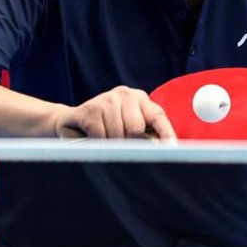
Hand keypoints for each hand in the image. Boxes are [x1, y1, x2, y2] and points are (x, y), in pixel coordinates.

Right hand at [56, 86, 176, 140]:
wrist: (74, 121)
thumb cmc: (109, 128)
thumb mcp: (129, 128)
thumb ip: (146, 136)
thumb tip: (163, 151)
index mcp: (140, 99)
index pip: (158, 116)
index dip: (166, 133)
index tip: (172, 149)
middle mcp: (125, 94)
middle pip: (136, 129)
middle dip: (131, 145)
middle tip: (123, 150)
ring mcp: (106, 100)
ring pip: (117, 134)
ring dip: (112, 146)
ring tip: (106, 143)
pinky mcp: (89, 110)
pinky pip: (100, 136)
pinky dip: (98, 144)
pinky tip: (94, 139)